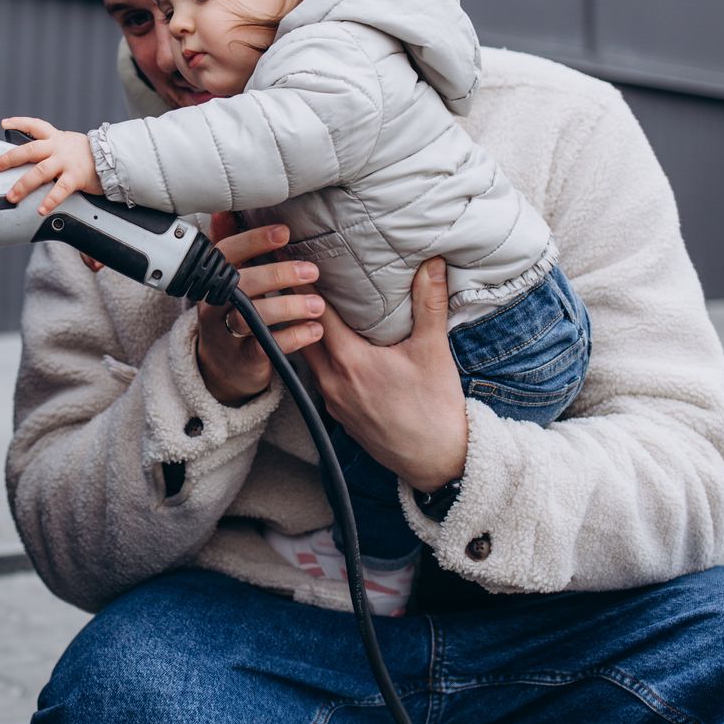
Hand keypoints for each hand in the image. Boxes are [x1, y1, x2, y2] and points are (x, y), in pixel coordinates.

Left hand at [0, 117, 102, 214]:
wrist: (115, 158)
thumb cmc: (89, 155)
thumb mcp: (70, 144)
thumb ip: (53, 148)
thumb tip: (33, 157)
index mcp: (56, 138)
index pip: (34, 125)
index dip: (18, 122)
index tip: (4, 123)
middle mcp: (58, 148)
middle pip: (29, 150)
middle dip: (10, 158)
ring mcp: (66, 162)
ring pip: (40, 172)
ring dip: (23, 185)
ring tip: (12, 196)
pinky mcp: (76, 177)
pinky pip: (60, 190)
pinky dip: (49, 201)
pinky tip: (41, 209)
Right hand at [193, 213, 326, 404]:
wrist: (222, 367)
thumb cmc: (231, 312)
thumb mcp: (227, 279)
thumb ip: (229, 246)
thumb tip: (224, 208)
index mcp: (212, 278)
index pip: (226, 253)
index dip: (254, 241)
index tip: (284, 233)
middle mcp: (213, 304)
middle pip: (239, 284)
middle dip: (276, 274)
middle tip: (312, 271)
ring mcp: (225, 333)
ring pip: (250, 317)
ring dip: (288, 307)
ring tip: (318, 305)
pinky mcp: (242, 358)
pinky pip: (265, 347)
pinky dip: (293, 337)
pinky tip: (315, 330)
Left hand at [289, 258, 466, 492]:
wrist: (438, 462)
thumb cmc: (436, 407)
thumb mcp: (434, 351)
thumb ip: (428, 303)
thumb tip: (431, 263)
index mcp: (350, 361)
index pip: (315, 314)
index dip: (301, 285)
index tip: (288, 260)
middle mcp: (332, 381)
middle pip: (300, 334)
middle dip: (293, 306)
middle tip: (285, 278)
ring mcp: (331, 400)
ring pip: (305, 358)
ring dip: (301, 332)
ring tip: (299, 306)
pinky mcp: (337, 414)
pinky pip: (315, 377)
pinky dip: (313, 356)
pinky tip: (323, 346)